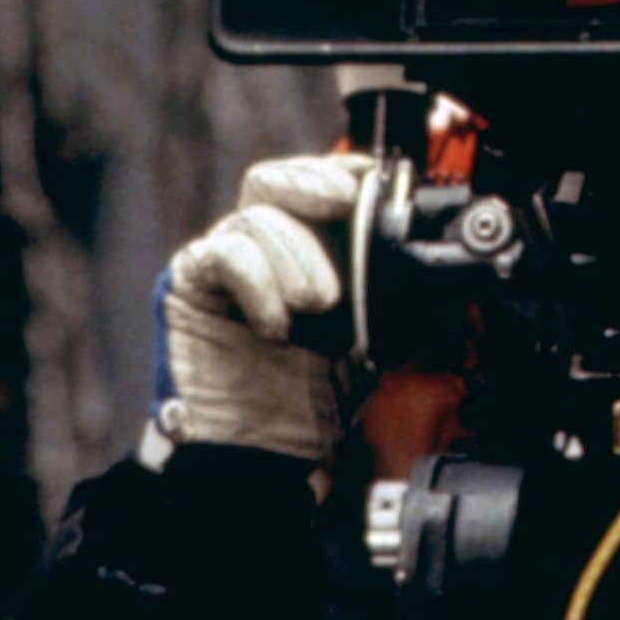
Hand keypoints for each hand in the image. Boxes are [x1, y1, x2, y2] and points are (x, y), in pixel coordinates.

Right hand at [146, 154, 374, 468]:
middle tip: (344, 207)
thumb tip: (432, 264)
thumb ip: (392, 293)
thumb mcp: (373, 336)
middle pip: (272, 182)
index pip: (311, 184)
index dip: (336, 170)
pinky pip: (221, 255)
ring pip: (253, 216)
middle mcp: (257, 247)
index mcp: (301, 249)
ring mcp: (219, 264)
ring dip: (296, 253)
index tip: (369, 177)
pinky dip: (258, 283)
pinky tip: (276, 326)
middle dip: (312, 186)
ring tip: (319, 305)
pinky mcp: (187, 286)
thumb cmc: (311, 396)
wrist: (262, 449)